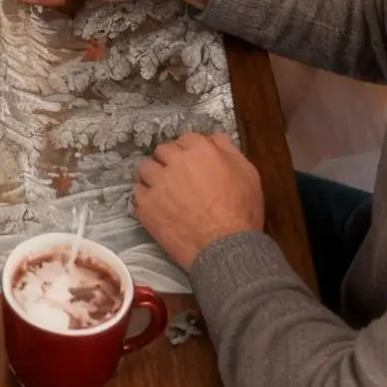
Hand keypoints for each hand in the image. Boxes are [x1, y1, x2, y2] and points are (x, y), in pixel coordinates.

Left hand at [134, 132, 263, 270]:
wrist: (225, 248)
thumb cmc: (242, 212)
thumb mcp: (248, 174)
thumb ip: (228, 150)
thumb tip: (214, 138)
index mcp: (199, 150)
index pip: (185, 139)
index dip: (189, 152)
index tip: (193, 165)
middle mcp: (174, 161)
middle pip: (162, 151)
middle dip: (169, 162)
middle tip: (179, 179)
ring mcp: (157, 183)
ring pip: (145, 169)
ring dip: (153, 177)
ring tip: (163, 192)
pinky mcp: (146, 205)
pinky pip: (138, 195)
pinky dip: (147, 200)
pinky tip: (158, 209)